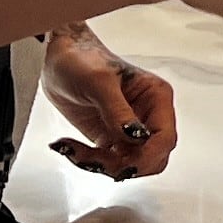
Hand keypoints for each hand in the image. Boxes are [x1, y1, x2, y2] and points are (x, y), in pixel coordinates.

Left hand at [42, 27, 177, 179]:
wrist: (58, 59)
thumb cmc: (81, 58)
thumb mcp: (99, 82)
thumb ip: (118, 111)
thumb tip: (135, 136)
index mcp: (156, 97)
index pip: (165, 137)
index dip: (148, 156)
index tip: (125, 164)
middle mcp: (148, 115)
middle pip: (152, 157)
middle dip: (124, 164)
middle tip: (96, 160)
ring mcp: (129, 129)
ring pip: (130, 164)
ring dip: (102, 165)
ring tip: (74, 151)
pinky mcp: (111, 137)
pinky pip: (109, 162)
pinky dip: (90, 161)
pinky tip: (70, 148)